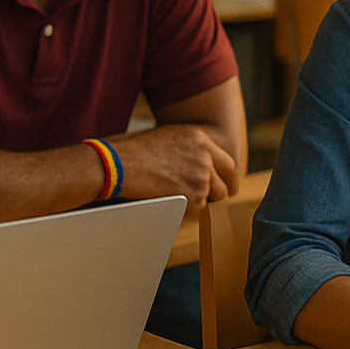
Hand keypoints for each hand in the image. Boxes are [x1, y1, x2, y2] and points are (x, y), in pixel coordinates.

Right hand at [112, 125, 236, 209]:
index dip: (228, 179)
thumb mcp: (171, 138)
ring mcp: (201, 177)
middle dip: (215, 194)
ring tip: (175, 193)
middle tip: (200, 197)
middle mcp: (206, 157)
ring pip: (211, 199)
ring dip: (198, 201)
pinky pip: (197, 210)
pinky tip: (168, 197)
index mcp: (202, 140)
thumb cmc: (137, 151)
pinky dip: (185, 209)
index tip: (226, 187)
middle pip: (225, 185)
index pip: (229, 164)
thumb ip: (193, 149)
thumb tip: (205, 164)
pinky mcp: (193, 196)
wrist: (120, 163)